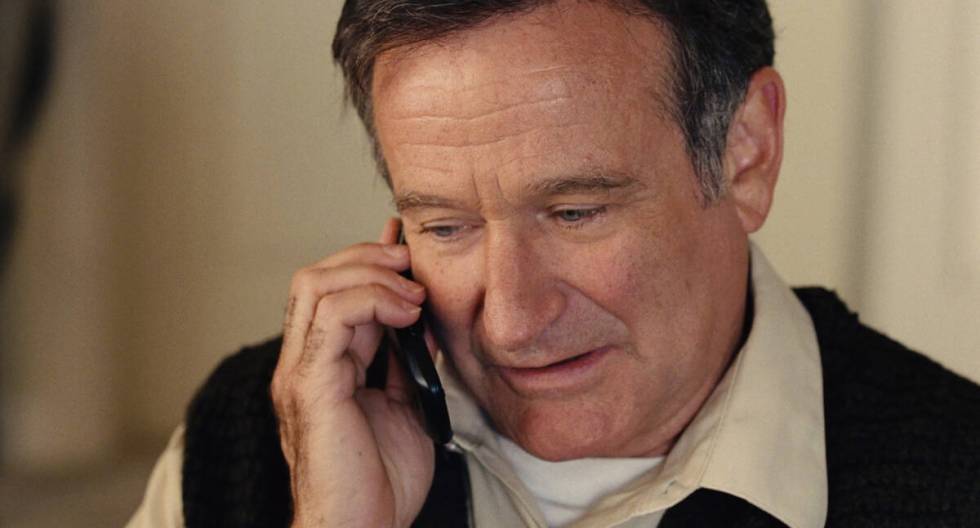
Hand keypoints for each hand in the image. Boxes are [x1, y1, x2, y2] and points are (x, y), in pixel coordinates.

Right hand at [270, 218, 434, 527]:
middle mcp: (302, 363)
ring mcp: (300, 373)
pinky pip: (329, 319)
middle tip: (411, 265)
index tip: (407, 249)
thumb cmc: (381, 482)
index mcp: (321, 367)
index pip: (330, 292)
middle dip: (367, 258)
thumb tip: (423, 315)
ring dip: (371, 274)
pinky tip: (406, 313)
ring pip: (315, 286)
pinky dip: (370, 301)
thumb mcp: (406, 404)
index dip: (368, 263)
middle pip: (314, 277)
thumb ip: (407, 359)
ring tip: (412, 290)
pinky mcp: (310, 387)